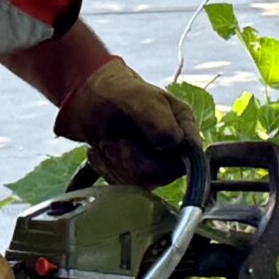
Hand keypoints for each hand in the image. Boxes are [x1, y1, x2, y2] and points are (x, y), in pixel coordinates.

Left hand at [53, 58, 200, 188]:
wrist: (90, 99)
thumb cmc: (118, 91)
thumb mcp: (138, 97)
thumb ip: (158, 117)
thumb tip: (174, 142)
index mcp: (184, 127)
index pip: (188, 158)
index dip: (162, 158)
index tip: (133, 143)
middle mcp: (174, 149)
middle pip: (161, 175)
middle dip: (132, 159)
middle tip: (116, 142)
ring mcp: (156, 165)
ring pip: (141, 183)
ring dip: (116, 164)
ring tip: (107, 143)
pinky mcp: (136, 177)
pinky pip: (124, 186)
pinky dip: (106, 169)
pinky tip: (100, 152)